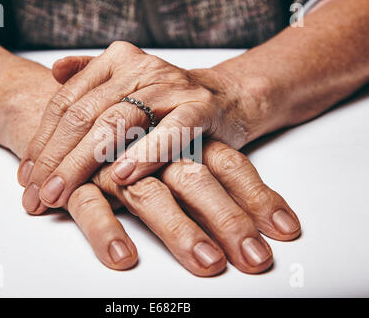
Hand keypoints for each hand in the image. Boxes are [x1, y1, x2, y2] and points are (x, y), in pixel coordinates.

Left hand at [17, 41, 256, 212]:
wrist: (225, 98)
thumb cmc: (168, 102)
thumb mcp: (127, 85)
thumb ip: (90, 77)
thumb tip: (53, 73)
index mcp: (116, 62)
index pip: (67, 103)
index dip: (43, 141)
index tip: (27, 177)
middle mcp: (140, 69)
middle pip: (86, 115)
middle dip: (57, 159)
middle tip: (38, 194)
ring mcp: (171, 87)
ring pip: (118, 122)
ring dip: (87, 161)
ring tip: (63, 191)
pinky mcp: (201, 108)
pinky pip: (169, 131)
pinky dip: (145, 154)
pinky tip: (120, 176)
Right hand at [65, 140, 299, 275]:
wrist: (87, 106)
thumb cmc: (137, 129)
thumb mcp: (178, 142)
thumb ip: (213, 166)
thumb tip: (267, 212)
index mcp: (182, 136)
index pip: (227, 164)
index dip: (257, 195)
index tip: (284, 229)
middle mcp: (155, 149)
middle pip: (196, 181)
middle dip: (228, 219)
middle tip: (255, 257)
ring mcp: (117, 163)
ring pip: (151, 197)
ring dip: (180, 231)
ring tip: (208, 263)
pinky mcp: (83, 180)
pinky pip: (91, 206)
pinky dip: (107, 230)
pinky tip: (123, 257)